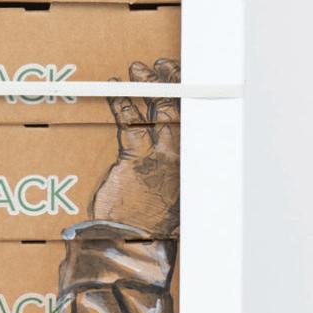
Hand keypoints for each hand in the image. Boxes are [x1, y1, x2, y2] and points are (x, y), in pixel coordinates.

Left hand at [90, 60, 179, 237]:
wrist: (132, 247)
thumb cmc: (150, 228)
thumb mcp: (172, 202)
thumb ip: (173, 177)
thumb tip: (171, 159)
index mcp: (194, 166)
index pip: (197, 121)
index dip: (190, 96)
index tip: (185, 78)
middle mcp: (183, 159)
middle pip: (181, 109)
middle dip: (172, 81)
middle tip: (164, 65)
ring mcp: (161, 158)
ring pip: (158, 111)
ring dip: (148, 85)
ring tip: (138, 69)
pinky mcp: (135, 160)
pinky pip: (131, 123)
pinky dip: (122, 102)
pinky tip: (116, 89)